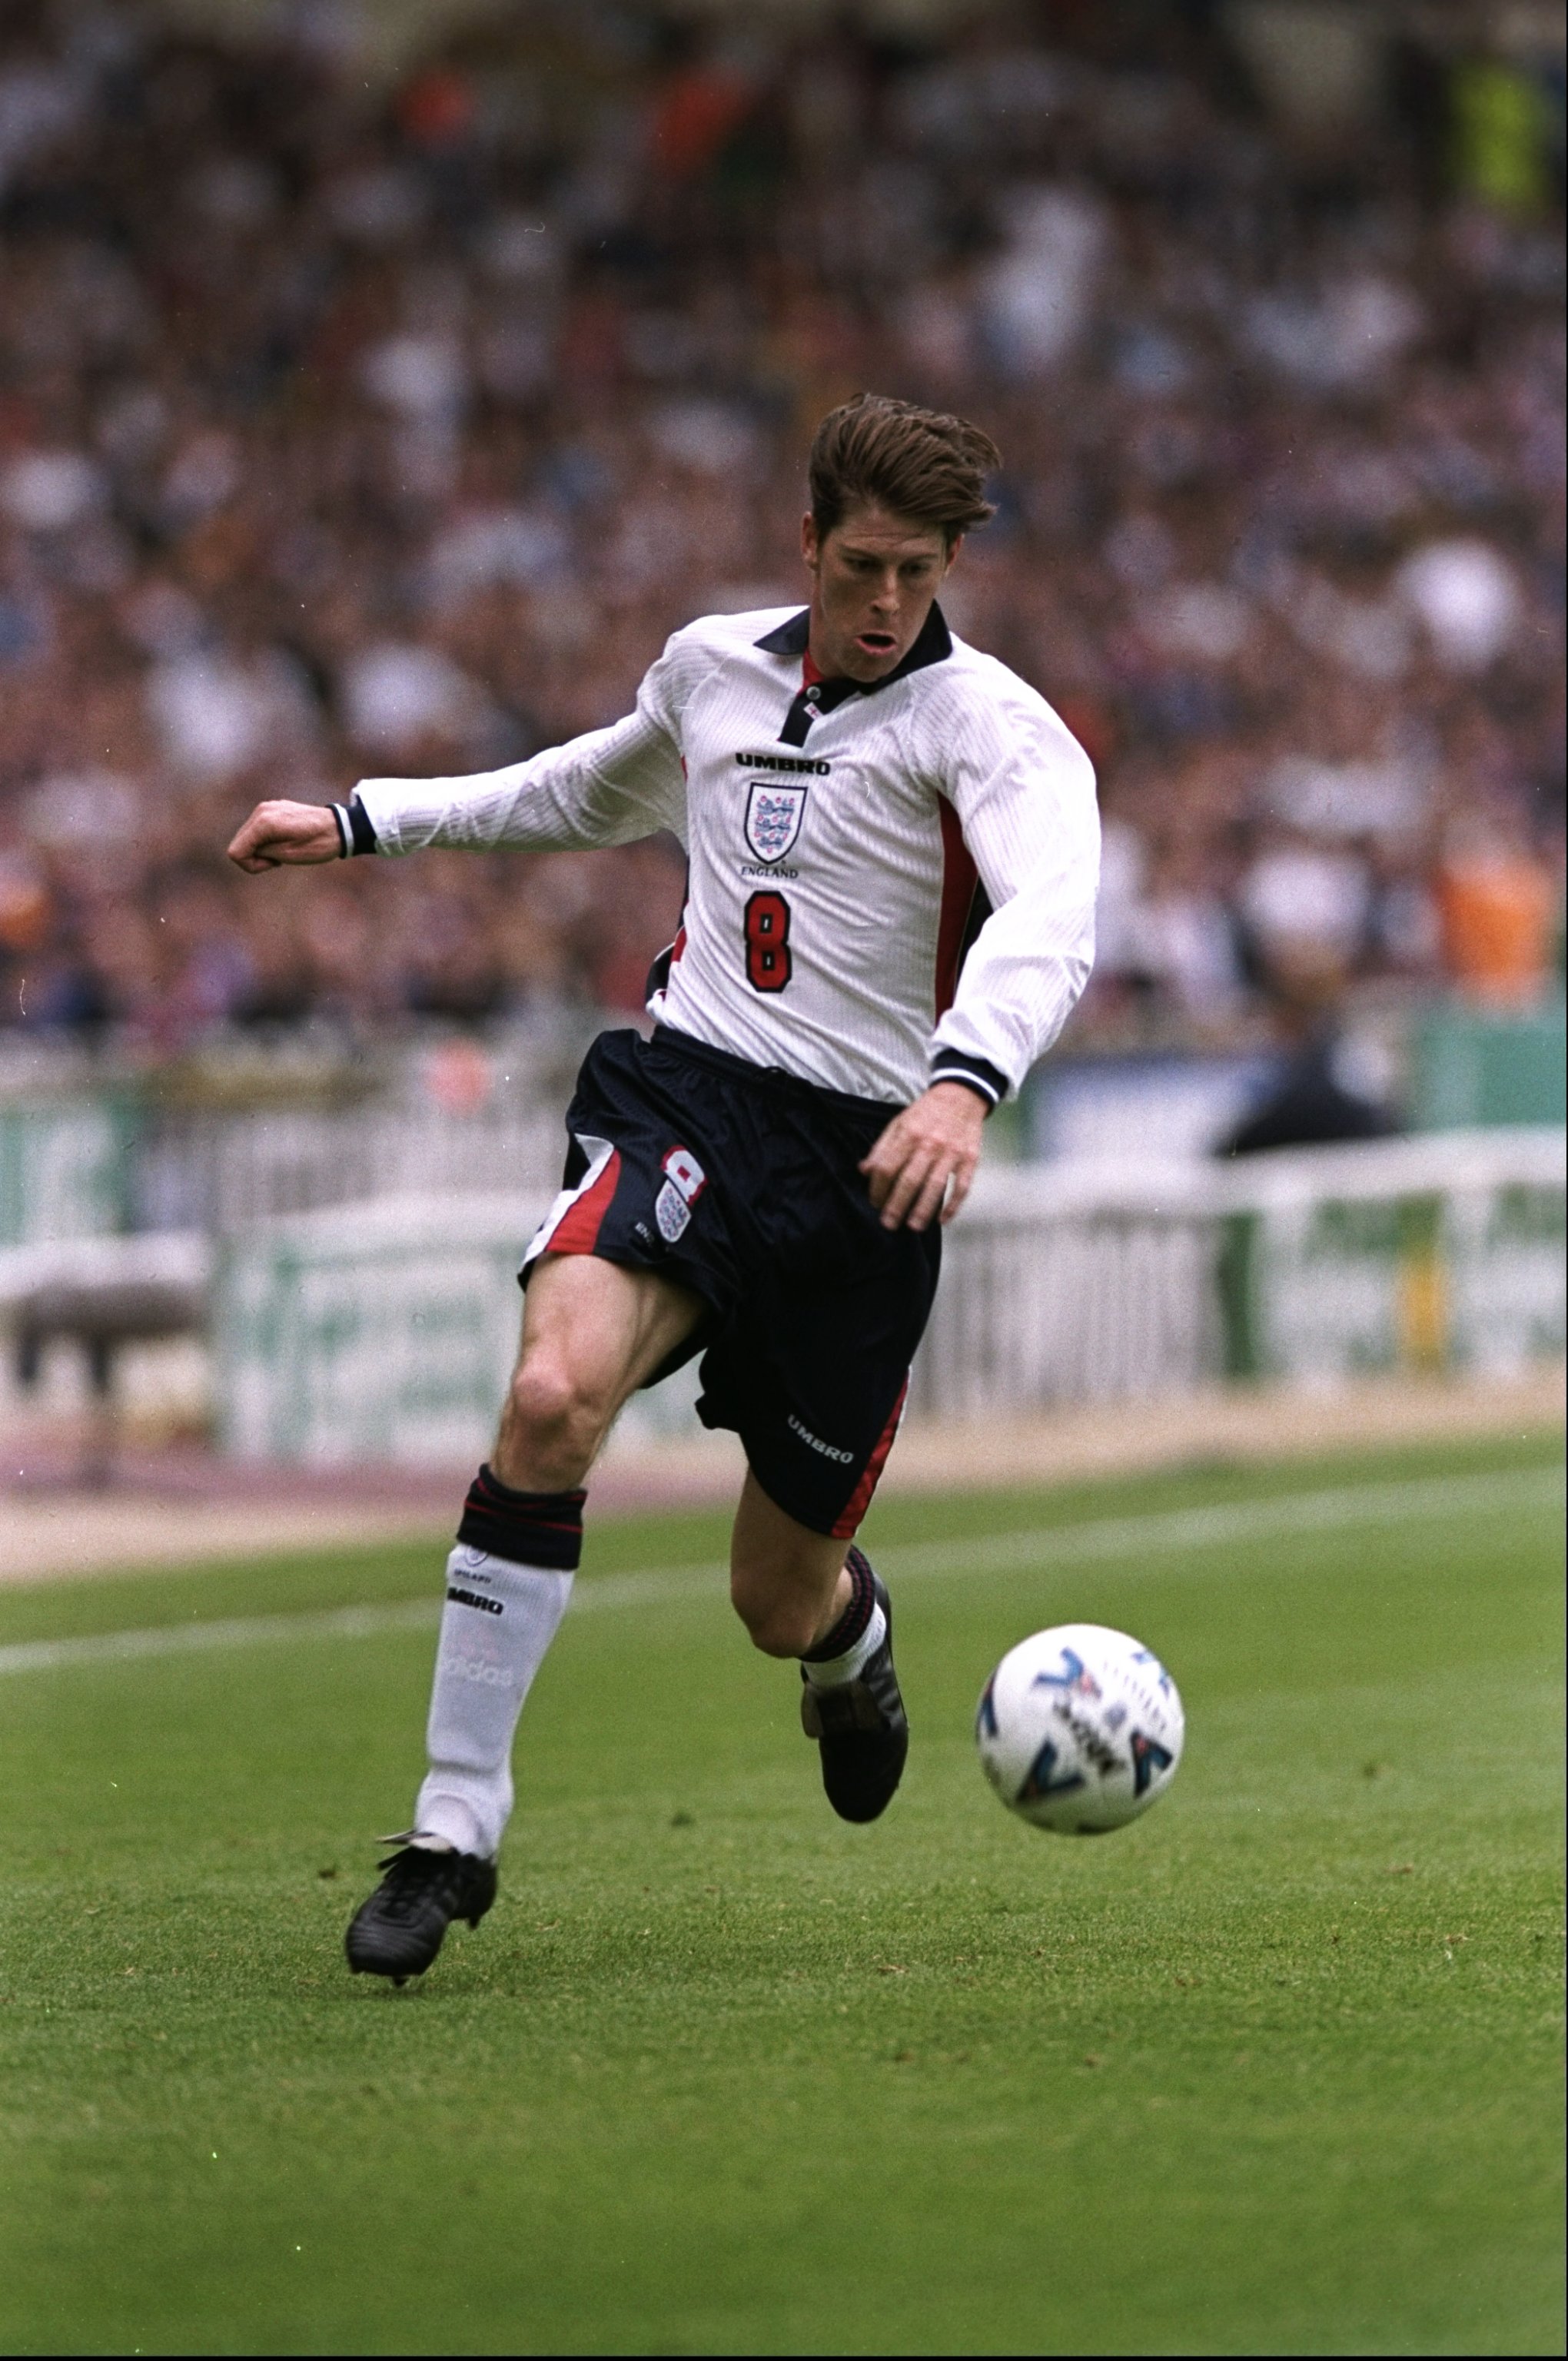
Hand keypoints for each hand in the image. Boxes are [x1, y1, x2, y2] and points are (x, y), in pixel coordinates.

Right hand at [227, 800, 342, 872]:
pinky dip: (266, 840)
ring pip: (247, 837)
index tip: (273, 864)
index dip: (251, 865)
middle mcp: (261, 811)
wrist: (339, 828)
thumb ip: (261, 851)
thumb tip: (246, 849)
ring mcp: (266, 807)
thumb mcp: (286, 855)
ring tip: (283, 851)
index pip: (236, 852)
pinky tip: (284, 841)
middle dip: (254, 857)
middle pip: (239, 843)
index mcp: (264, 823)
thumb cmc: (318, 844)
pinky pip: (258, 830)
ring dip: (261, 849)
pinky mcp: (273, 809)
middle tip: (278, 860)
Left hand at [860, 1081, 986, 1232]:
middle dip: (897, 1205)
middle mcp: (929, 1144)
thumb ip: (881, 1147)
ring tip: (913, 1227)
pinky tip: (943, 1219)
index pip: (887, 1167)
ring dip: (923, 1210)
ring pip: (935, 1186)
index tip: (875, 1202)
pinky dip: (954, 1205)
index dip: (878, 1188)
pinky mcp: (970, 1158)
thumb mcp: (899, 1122)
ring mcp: (952, 1152)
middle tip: (888, 1224)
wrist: (962, 1095)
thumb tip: (864, 1171)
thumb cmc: (926, 1112)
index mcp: (908, 1134)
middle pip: (909, 1180)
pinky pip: (963, 1186)